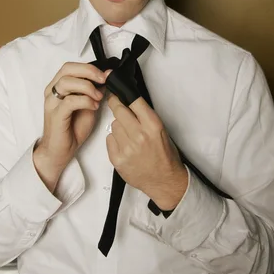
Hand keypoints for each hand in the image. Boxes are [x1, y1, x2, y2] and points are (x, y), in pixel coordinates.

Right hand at [34, 63, 109, 190]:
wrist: (60, 151)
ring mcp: (52, 102)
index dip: (89, 67)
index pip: (71, 66)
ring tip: (98, 97)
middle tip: (103, 79)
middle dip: (89, 72)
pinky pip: (69, 101)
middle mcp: (52, 91)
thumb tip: (106, 78)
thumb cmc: (72, 129)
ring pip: (66, 82)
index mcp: (58, 86)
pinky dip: (84, 101)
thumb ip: (94, 92)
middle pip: (67, 69)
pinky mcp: (55, 115)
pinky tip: (93, 106)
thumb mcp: (88, 105)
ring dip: (87, 87)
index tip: (106, 74)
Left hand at [107, 94, 187, 209]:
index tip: (117, 93)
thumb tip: (128, 102)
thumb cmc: (164, 155)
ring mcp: (127, 148)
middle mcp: (139, 135)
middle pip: (118, 110)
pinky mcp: (117, 159)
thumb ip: (144, 116)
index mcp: (153, 125)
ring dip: (118, 127)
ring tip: (129, 136)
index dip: (122, 96)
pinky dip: (114, 140)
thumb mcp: (160, 130)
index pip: (133, 101)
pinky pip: (109, 139)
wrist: (164, 180)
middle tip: (117, 107)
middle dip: (116, 107)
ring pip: (113, 125)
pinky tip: (125, 146)